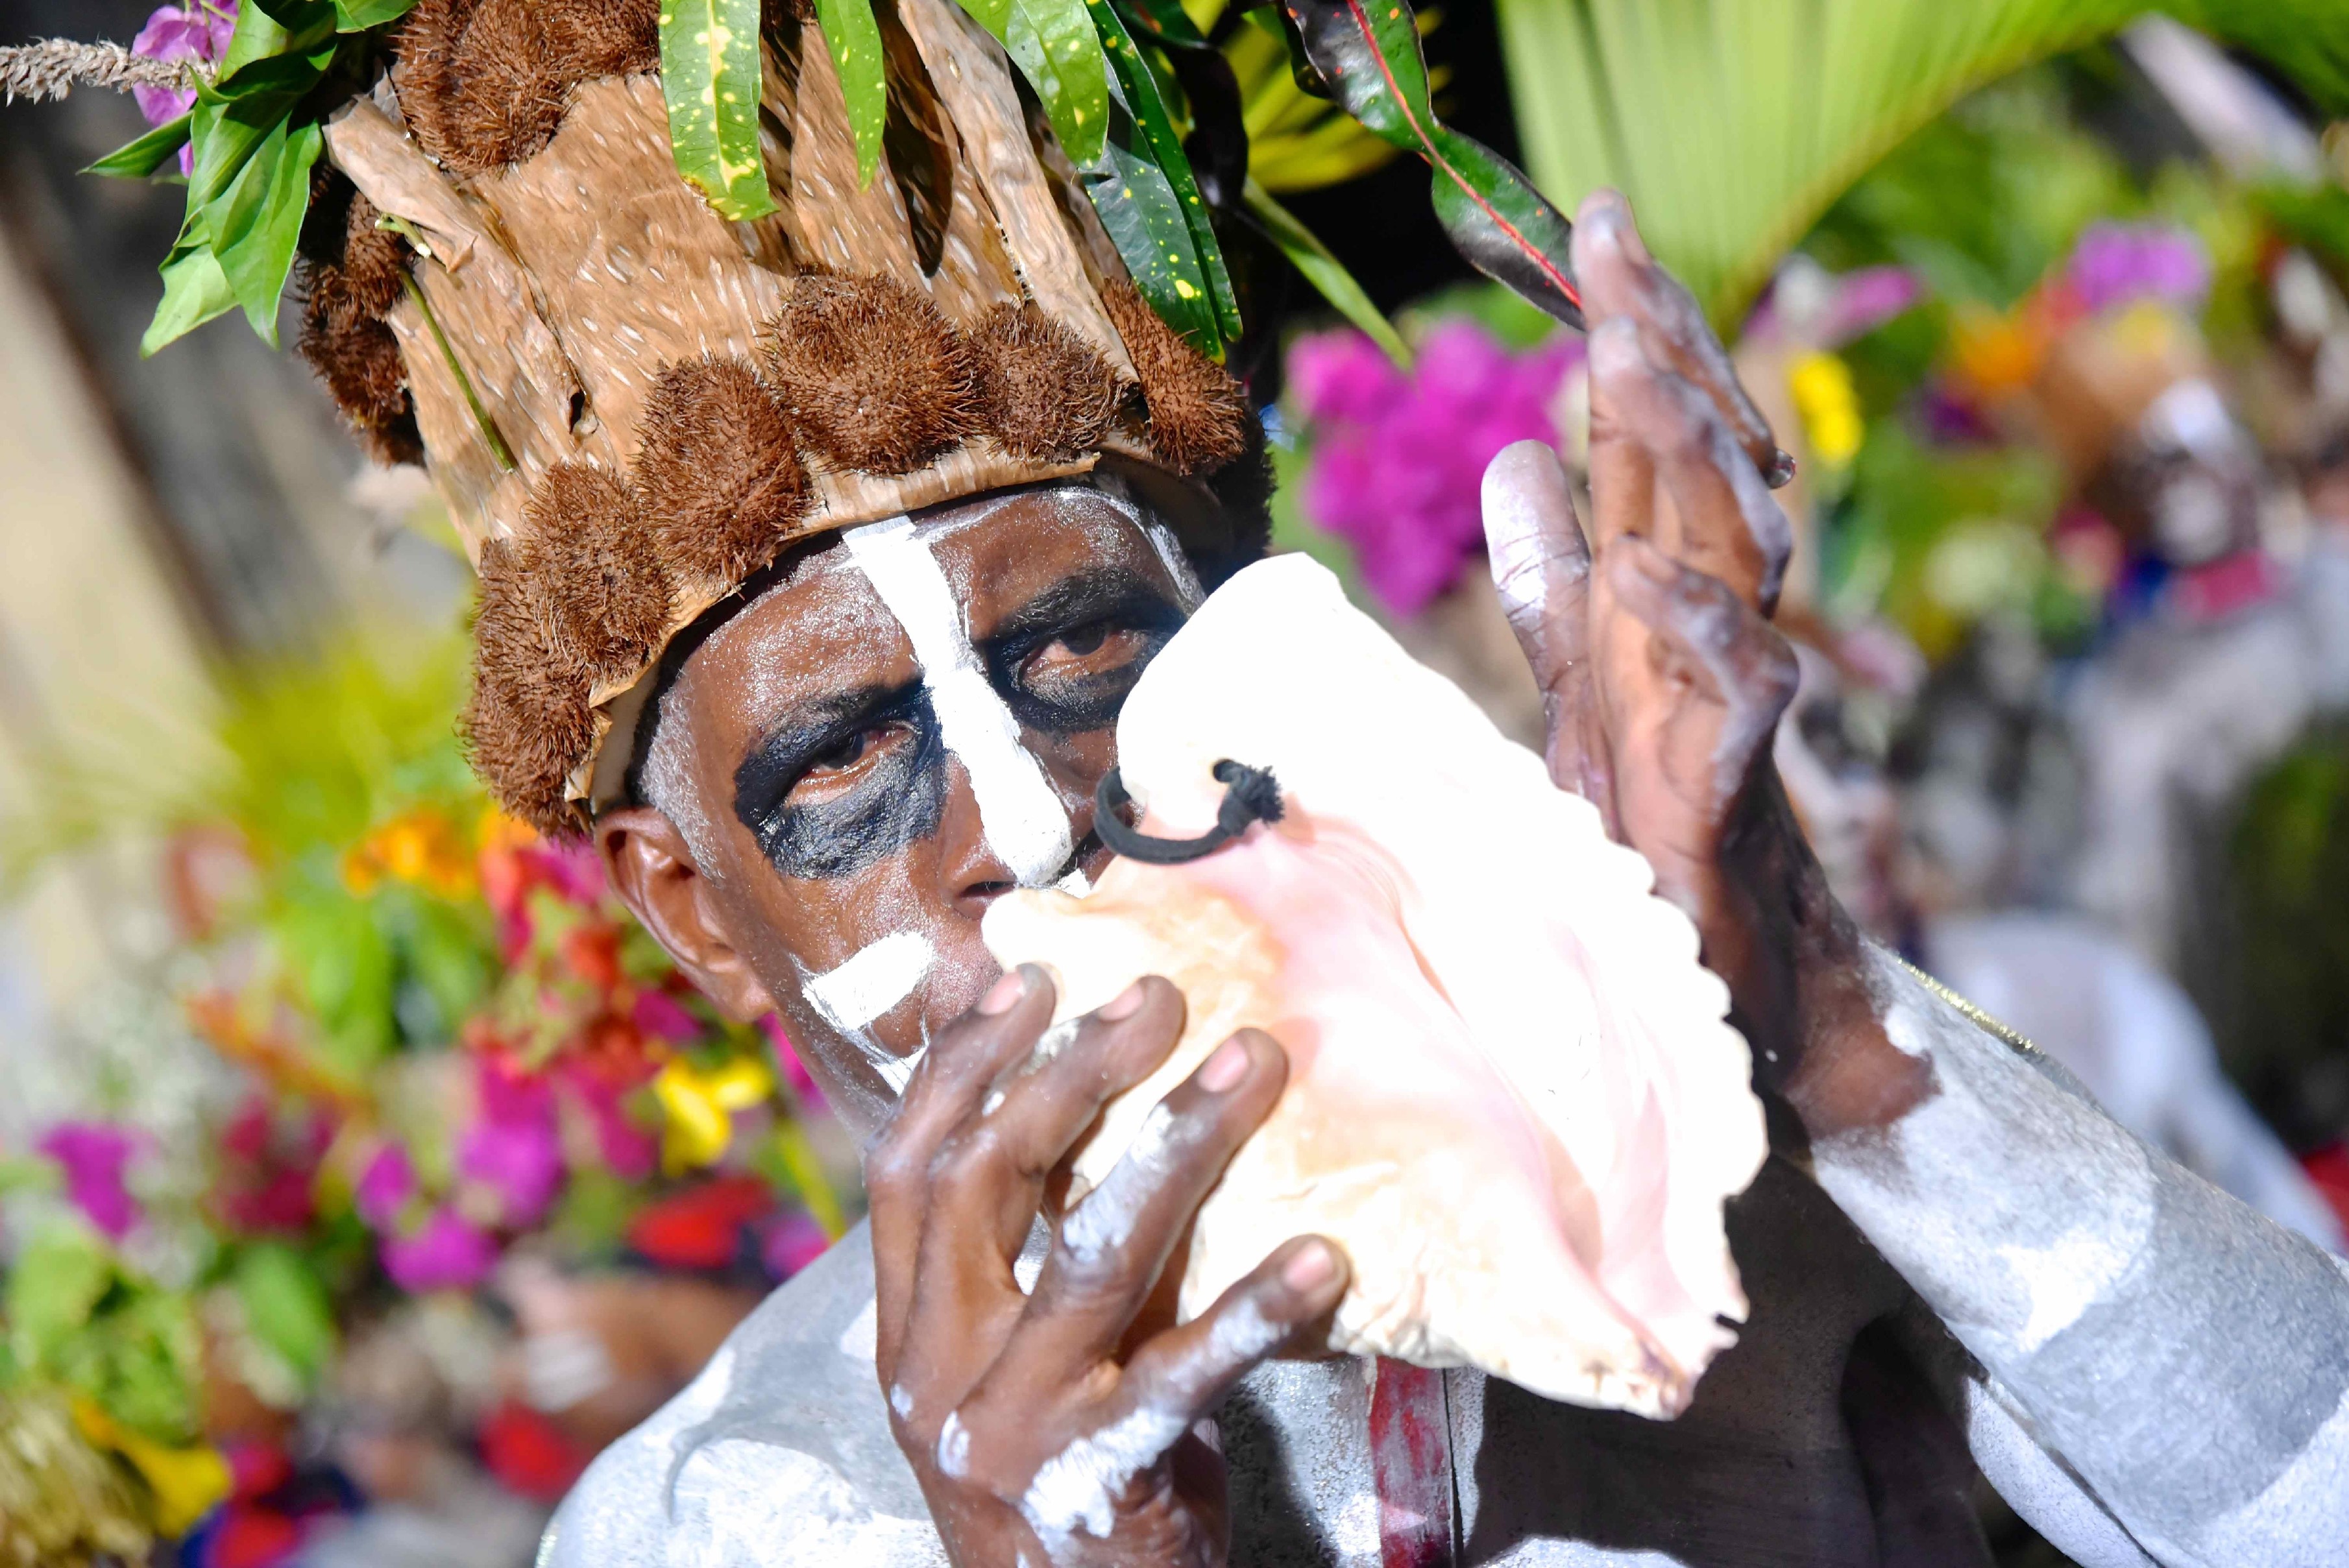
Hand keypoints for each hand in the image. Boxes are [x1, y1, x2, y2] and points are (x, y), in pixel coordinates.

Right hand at [868, 966, 1349, 1566]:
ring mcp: (1009, 1426)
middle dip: (1072, 1073)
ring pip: (1087, 1257)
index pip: (909, 1167)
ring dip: (1175, 1146)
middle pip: (987, 1184)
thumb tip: (1085, 1092)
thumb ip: (1041, 1245)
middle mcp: (936, 1370)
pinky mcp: (1097, 1474)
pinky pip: (1182, 1373)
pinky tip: (1321, 1257)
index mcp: (909, 1328)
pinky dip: (1252, 1308)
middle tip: (1160, 996)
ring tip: (1252, 1062)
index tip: (1028, 975)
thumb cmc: (1068, 1466)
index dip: (961, 1065)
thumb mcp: (1025, 1355)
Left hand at [1482, 190, 1897, 1126]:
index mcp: (1650, 600)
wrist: (1727, 989)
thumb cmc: (1657, 833)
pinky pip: (1733, 692)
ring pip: (1725, 550)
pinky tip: (1638, 571)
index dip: (1632, 334)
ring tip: (1623, 356)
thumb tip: (1518, 463)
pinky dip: (1692, 629)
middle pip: (1693, 468)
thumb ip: (1552, 584)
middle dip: (1658, 349)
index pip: (1647, 445)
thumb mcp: (1578, 688)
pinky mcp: (1732, 791)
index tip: (1597, 229)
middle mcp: (1695, 634)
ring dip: (1679, 453)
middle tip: (1614, 241)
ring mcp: (1722, 704)